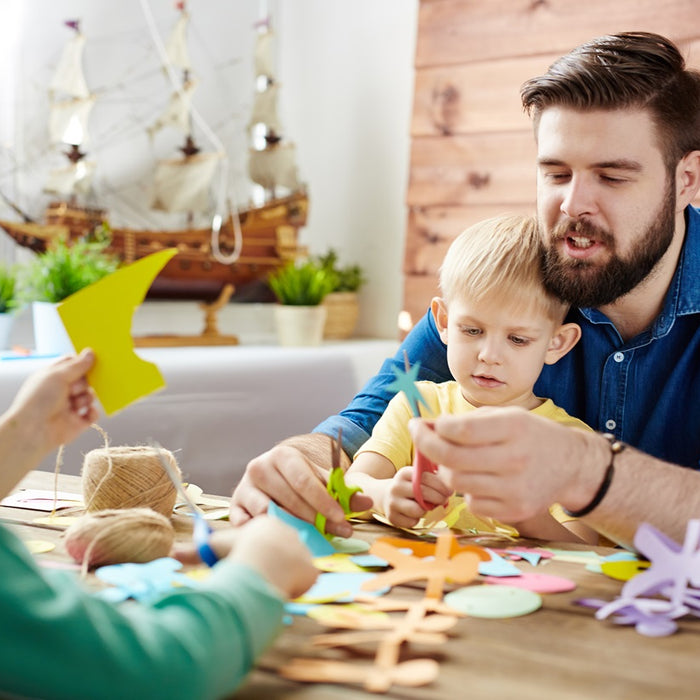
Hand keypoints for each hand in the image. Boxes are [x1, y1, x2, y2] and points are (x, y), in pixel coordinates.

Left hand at [7, 349, 97, 454]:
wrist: (33, 431)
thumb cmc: (38, 400)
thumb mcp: (58, 375)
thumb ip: (77, 365)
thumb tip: (91, 353)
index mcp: (54, 377)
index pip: (73, 364)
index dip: (83, 362)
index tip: (93, 361)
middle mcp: (62, 391)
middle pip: (85, 380)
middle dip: (84, 383)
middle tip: (74, 388)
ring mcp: (70, 406)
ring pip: (90, 396)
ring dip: (86, 398)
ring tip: (75, 404)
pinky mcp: (78, 422)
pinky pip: (93, 414)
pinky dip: (93, 413)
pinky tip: (86, 412)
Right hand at [173, 517, 317, 599]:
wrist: (261, 562)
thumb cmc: (237, 552)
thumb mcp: (214, 547)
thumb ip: (194, 551)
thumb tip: (170, 553)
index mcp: (270, 526)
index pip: (265, 545)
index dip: (254, 558)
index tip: (246, 566)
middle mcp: (292, 534)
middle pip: (281, 557)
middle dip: (269, 569)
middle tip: (256, 577)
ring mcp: (304, 551)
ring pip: (293, 571)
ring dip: (281, 580)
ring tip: (268, 583)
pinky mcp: (312, 571)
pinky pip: (303, 584)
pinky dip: (293, 590)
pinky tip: (282, 589)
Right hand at [229, 440, 370, 537]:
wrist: (270, 479)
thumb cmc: (298, 482)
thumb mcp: (320, 481)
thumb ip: (343, 492)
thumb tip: (367, 501)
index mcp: (282, 456)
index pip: (304, 481)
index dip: (323, 501)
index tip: (341, 518)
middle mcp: (259, 468)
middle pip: (289, 498)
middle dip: (316, 518)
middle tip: (337, 532)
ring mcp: (244, 488)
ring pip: (268, 512)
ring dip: (291, 527)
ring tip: (311, 537)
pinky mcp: (234, 508)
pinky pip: (248, 525)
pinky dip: (265, 533)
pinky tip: (282, 539)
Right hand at [383, 466, 450, 528]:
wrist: (386, 496)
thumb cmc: (410, 487)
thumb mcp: (416, 477)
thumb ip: (431, 478)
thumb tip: (450, 484)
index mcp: (404, 473)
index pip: (426, 477)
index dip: (441, 485)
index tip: (450, 491)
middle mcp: (396, 486)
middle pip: (423, 493)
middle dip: (438, 498)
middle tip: (444, 500)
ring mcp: (392, 502)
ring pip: (417, 510)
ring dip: (426, 510)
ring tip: (426, 507)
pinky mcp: (392, 517)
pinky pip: (412, 522)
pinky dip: (417, 519)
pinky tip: (415, 514)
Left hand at [409, 407, 598, 522]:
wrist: (570, 465)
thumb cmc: (528, 435)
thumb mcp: (505, 416)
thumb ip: (467, 421)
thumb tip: (427, 427)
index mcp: (514, 427)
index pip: (461, 431)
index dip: (433, 429)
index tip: (419, 424)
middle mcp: (516, 458)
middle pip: (453, 460)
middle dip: (427, 447)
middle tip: (420, 438)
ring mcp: (516, 488)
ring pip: (457, 483)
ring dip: (445, 469)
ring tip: (450, 459)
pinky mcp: (516, 511)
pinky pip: (472, 503)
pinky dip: (466, 490)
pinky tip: (476, 478)